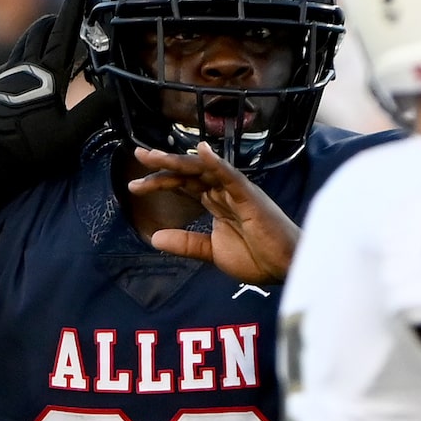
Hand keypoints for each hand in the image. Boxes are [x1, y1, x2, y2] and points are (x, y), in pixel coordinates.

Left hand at [0, 0, 113, 217]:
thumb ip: (94, 110)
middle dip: (55, 21)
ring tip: (49, 32)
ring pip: (25, 44)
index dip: (72, 12)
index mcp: (47, 75)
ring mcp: (8, 76)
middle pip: (40, 33)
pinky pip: (14, 60)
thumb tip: (116, 90)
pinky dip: (26, 52)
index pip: (62, 34)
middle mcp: (26, 68)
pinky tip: (27, 62)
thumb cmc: (30, 148)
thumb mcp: (70, 135)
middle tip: (67, 15)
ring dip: (39, 34)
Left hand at [128, 142, 300, 284]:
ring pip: (204, 170)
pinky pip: (231, 176)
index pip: (184, 186)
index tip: (135, 185)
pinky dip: (216, 163)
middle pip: (189, 173)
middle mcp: (224, 192)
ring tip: (154, 156)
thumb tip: (155, 237)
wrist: (284, 268)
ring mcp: (237, 192)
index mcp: (216, 203)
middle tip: (138, 155)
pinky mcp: (250, 196)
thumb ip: (186, 243)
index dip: (161, 182)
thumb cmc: (257, 258)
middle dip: (163, 165)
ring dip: (179, 162)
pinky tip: (202, 152)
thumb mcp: (212, 252)